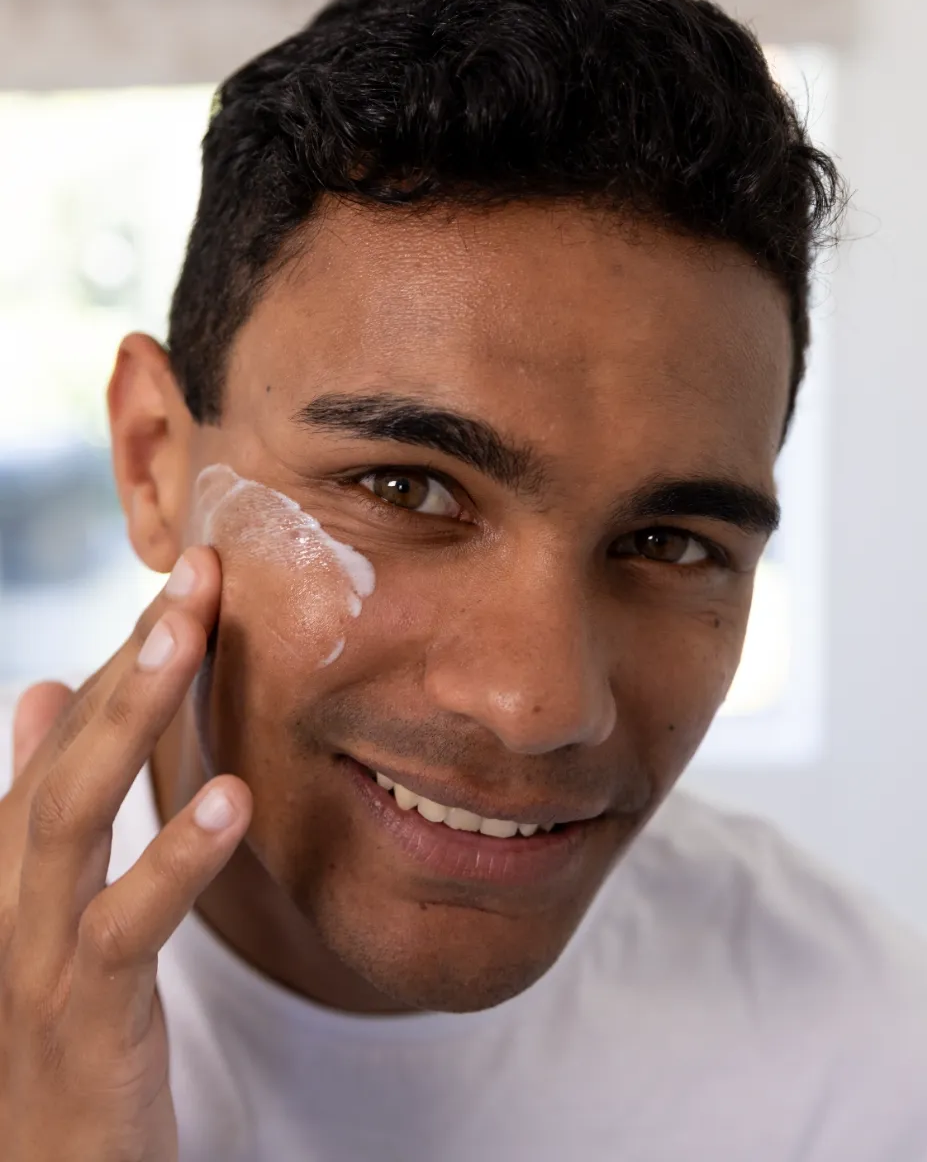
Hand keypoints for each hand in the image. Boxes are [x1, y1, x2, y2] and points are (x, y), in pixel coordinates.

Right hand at [0, 547, 251, 1161]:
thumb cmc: (50, 1021)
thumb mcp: (44, 899)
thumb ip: (41, 796)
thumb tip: (41, 691)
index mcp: (9, 856)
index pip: (69, 733)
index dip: (125, 653)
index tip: (187, 581)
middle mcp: (6, 890)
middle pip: (67, 751)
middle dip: (129, 658)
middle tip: (193, 576)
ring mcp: (31, 952)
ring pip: (72, 816)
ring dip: (129, 719)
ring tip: (188, 640)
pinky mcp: (79, 1015)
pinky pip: (124, 926)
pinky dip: (174, 859)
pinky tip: (232, 795)